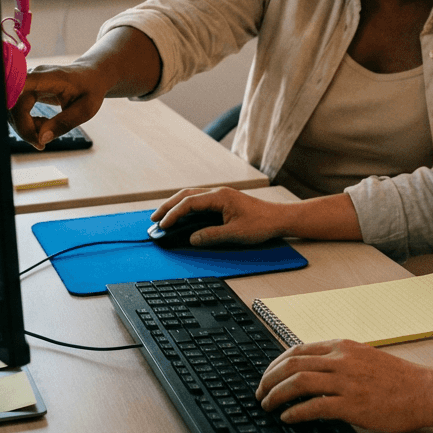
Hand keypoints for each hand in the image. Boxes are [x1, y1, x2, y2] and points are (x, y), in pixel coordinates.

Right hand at [9, 64, 109, 149]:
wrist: (92, 76)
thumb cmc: (91, 89)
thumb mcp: (85, 109)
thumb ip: (64, 123)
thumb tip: (41, 139)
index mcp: (48, 77)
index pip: (20, 88)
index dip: (15, 108)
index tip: (24, 129)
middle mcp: (33, 76)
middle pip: (14, 105)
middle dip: (25, 128)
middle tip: (41, 144)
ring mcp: (28, 83)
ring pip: (13, 110)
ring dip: (27, 127)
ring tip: (47, 131)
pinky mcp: (26, 90)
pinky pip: (18, 110)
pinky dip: (28, 123)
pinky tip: (44, 124)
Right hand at [149, 187, 285, 245]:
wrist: (279, 218)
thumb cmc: (261, 224)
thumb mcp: (235, 234)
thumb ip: (212, 236)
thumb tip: (192, 239)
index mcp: (220, 196)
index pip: (189, 202)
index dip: (173, 214)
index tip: (162, 225)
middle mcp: (218, 193)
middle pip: (186, 196)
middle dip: (168, 207)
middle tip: (153, 220)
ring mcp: (220, 197)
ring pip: (191, 197)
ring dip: (176, 206)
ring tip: (162, 218)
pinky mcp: (223, 203)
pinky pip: (199, 202)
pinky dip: (186, 209)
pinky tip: (181, 217)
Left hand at [255, 340, 432, 432]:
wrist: (426, 391)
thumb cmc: (398, 378)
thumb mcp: (364, 358)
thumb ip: (339, 360)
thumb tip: (312, 370)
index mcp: (343, 346)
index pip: (297, 350)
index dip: (276, 364)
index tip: (267, 376)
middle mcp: (342, 360)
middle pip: (292, 364)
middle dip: (269, 379)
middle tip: (260, 393)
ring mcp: (347, 381)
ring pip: (299, 382)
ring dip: (277, 394)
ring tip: (268, 406)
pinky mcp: (353, 404)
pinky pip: (315, 406)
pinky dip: (296, 412)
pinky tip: (288, 418)